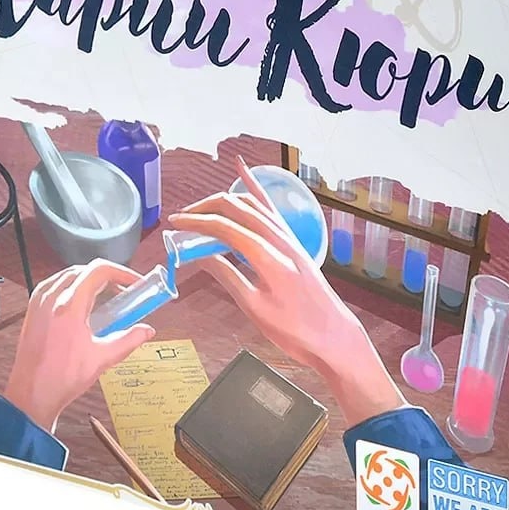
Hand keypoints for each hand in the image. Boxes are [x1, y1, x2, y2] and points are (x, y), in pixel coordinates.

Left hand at [4, 260, 154, 432]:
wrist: (31, 395)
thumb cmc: (60, 379)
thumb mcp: (102, 359)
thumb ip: (129, 341)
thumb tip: (146, 330)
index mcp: (69, 306)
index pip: (99, 271)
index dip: (122, 272)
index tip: (134, 282)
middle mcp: (52, 299)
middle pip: (85, 270)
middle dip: (108, 276)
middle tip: (124, 290)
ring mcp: (39, 303)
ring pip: (69, 274)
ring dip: (89, 278)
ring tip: (105, 294)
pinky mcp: (33, 311)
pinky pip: (54, 284)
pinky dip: (71, 285)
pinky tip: (80, 300)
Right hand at [168, 157, 405, 426]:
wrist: (333, 337)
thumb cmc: (295, 331)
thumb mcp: (255, 310)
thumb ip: (228, 277)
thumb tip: (199, 256)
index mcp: (269, 258)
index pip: (226, 228)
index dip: (197, 223)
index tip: (175, 224)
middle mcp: (281, 241)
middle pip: (238, 209)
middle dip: (206, 208)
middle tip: (183, 220)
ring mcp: (290, 239)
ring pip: (253, 205)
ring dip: (225, 201)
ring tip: (202, 209)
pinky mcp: (294, 242)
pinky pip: (270, 209)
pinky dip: (254, 189)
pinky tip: (243, 173)